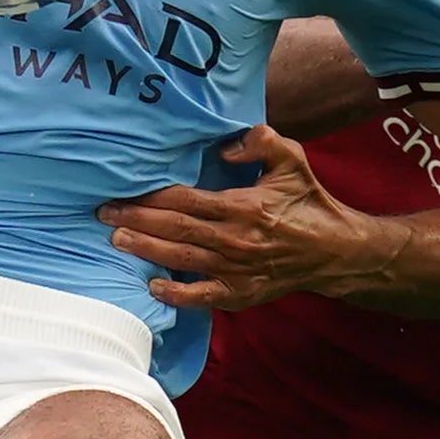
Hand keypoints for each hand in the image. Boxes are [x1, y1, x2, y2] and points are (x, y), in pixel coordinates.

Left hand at [100, 126, 400, 309]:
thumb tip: (226, 146)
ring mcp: (236, 270)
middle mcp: (235, 239)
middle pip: (175, 229)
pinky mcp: (240, 294)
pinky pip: (202, 296)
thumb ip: (262, 142)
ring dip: (146, 250)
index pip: (186, 200)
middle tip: (104, 213)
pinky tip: (153, 286)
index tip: (123, 190)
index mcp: (244, 206)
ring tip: (116, 239)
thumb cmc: (309, 202)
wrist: (335, 252)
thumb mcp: (293, 161)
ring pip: (181, 258)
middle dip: (136, 220)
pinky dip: (177, 293)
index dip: (152, 196)